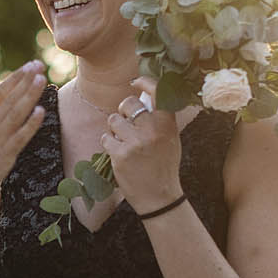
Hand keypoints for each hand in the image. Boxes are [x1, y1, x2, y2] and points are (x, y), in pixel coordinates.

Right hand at [0, 62, 47, 212]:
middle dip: (25, 81)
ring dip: (30, 95)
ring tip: (41, 79)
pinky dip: (31, 124)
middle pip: (10, 99)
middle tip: (39, 64)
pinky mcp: (4, 156)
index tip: (26, 68)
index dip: (14, 80)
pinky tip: (42, 111)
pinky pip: (21, 137)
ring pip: (17, 113)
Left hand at [101, 75, 182, 213]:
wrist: (159, 196)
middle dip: (123, 111)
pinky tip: (118, 153)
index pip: (157, 92)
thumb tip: (143, 95)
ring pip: (113, 120)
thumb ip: (160, 118)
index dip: (145, 82)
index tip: (136, 82)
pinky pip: (106, 138)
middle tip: (127, 122)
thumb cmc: (164, 165)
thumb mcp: (171, 138)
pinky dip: (109, 144)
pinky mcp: (120, 155)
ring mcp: (135, 142)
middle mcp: (152, 130)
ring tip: (123, 140)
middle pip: (127, 104)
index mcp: (167, 123)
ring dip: (114, 129)